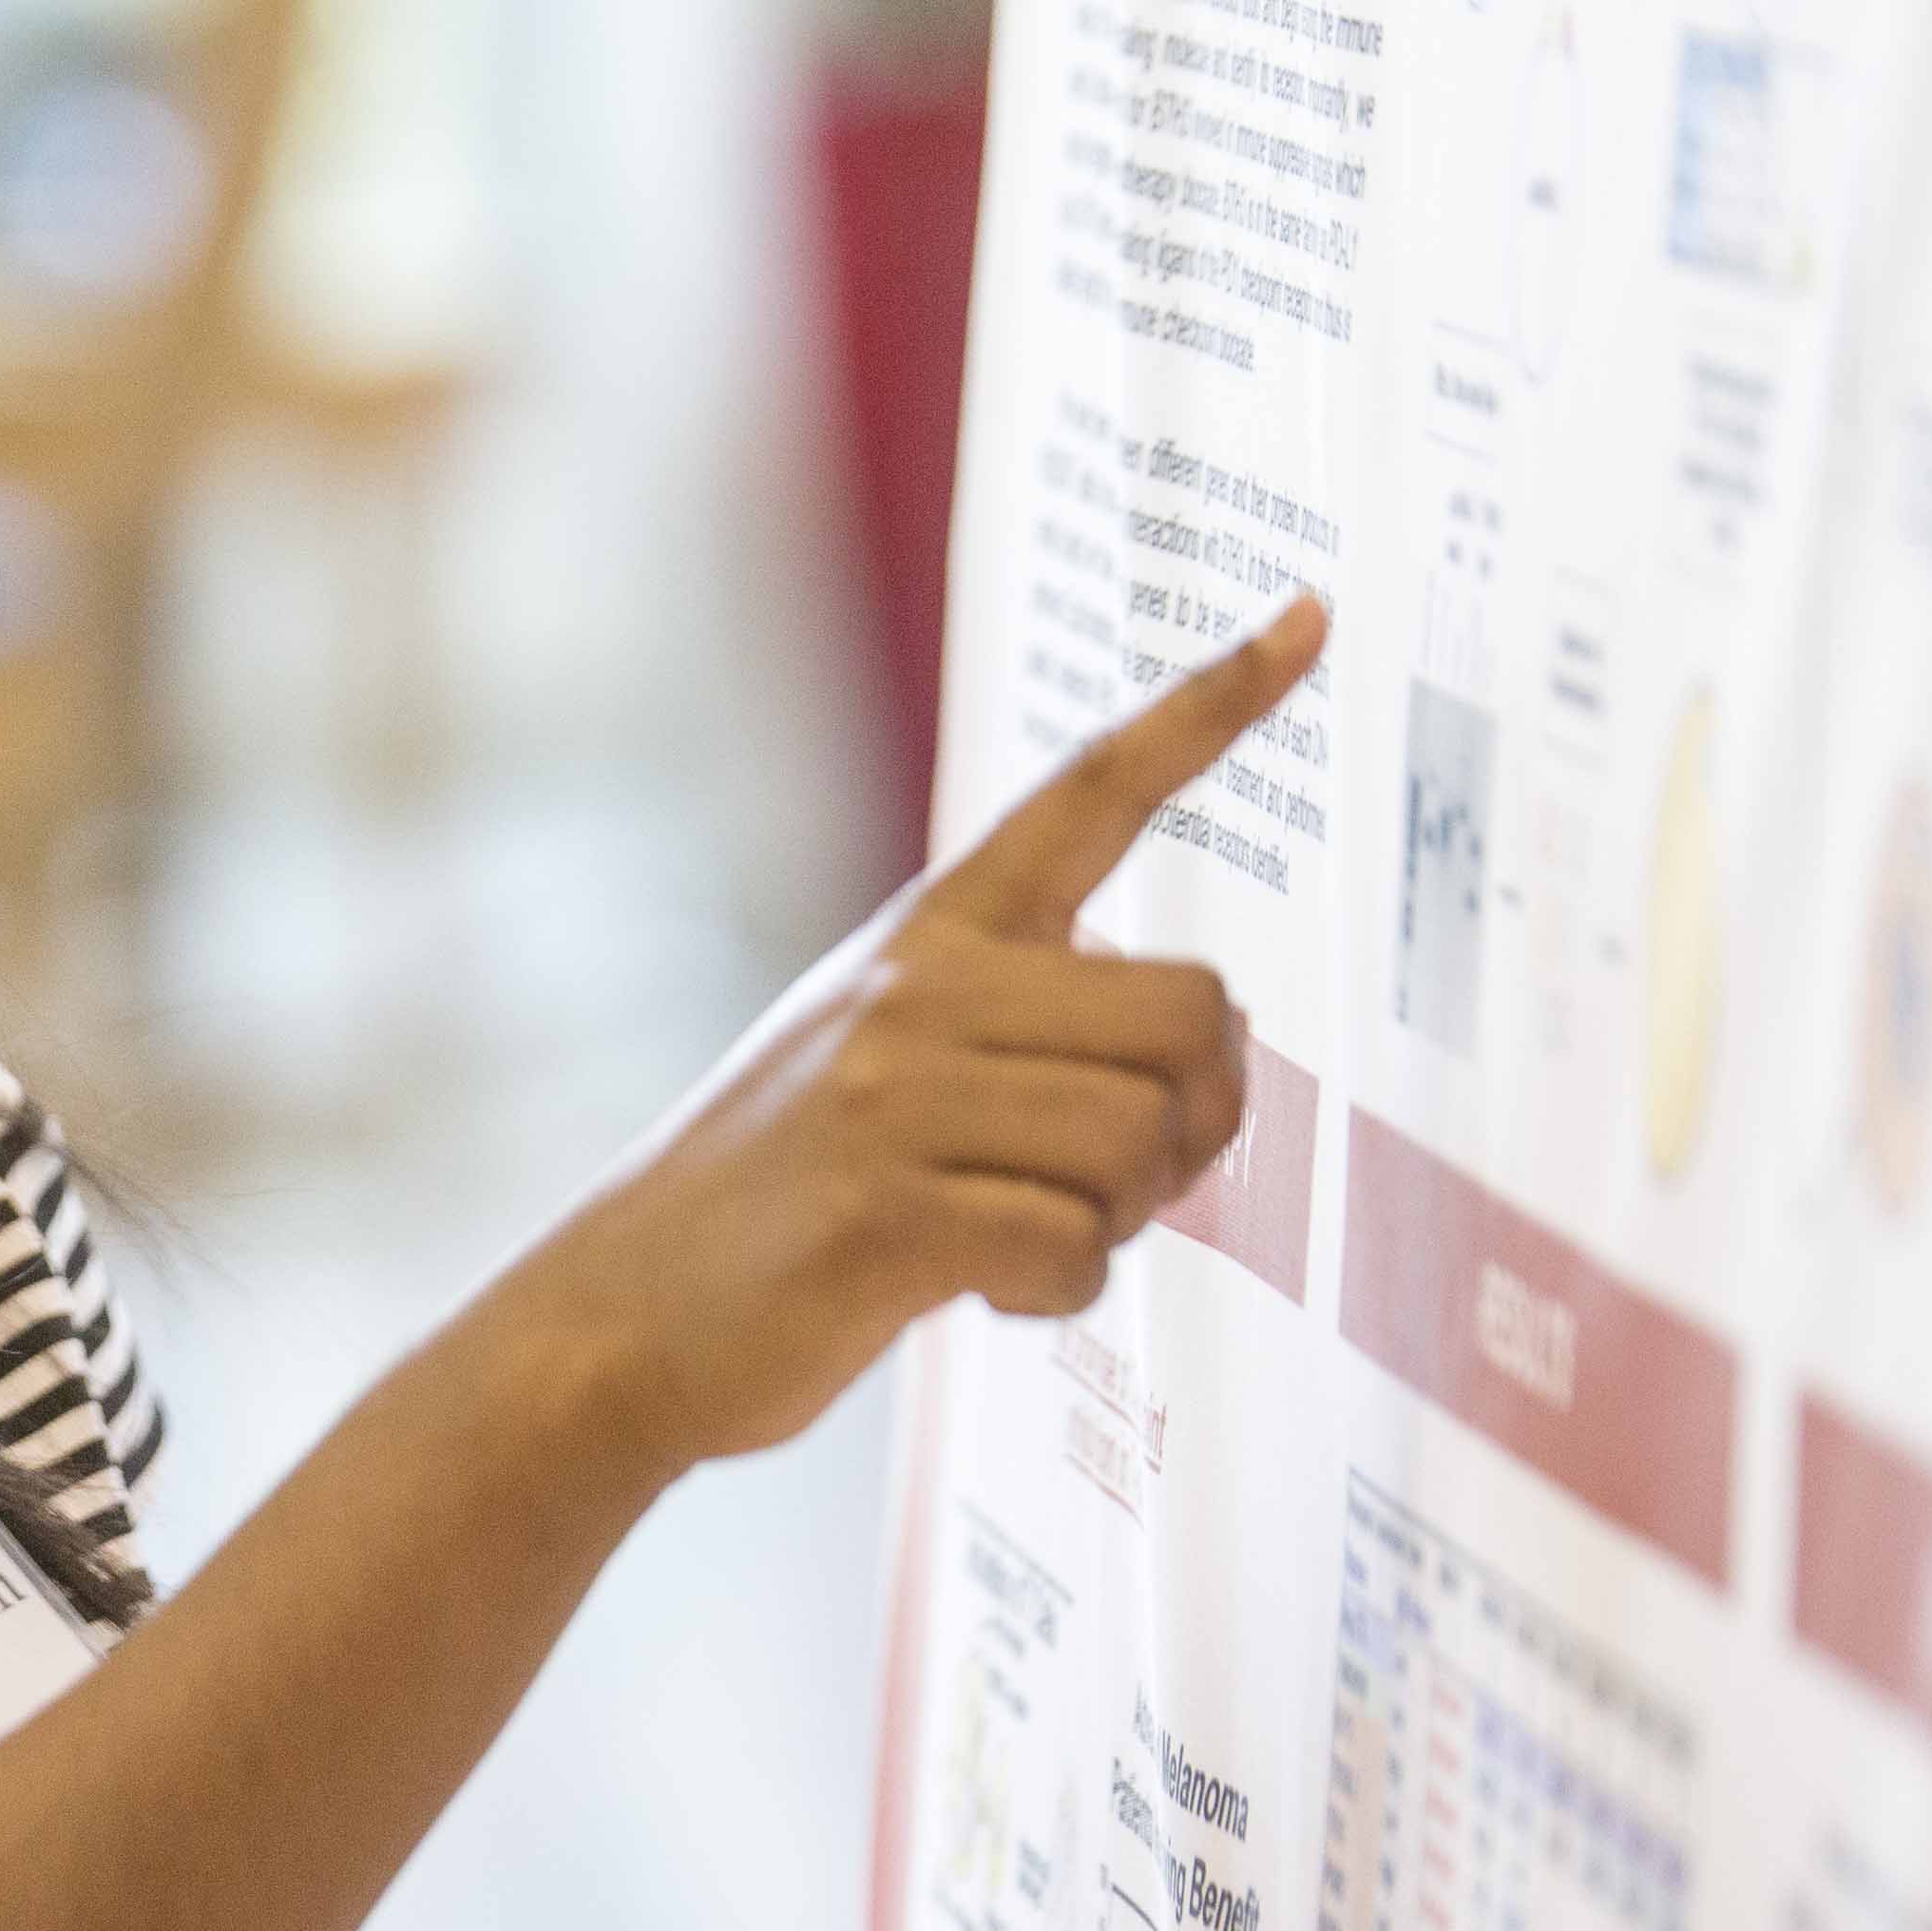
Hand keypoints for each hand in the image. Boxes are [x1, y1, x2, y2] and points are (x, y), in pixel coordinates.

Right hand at [508, 596, 1324, 1477]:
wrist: (619, 1318)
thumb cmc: (782, 1200)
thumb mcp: (874, 1054)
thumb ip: (1018, 1023)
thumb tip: (1199, 1057)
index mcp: (928, 932)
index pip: (1092, 789)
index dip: (1212, 705)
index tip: (1312, 612)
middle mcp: (916, 987)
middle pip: (1193, 1012)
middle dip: (1201, 1117)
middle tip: (1134, 1178)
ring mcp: (892, 1095)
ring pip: (1142, 1138)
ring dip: (1126, 1217)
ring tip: (1036, 1233)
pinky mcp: (882, 1213)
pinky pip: (1072, 1248)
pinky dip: (1058, 1294)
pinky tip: (985, 1292)